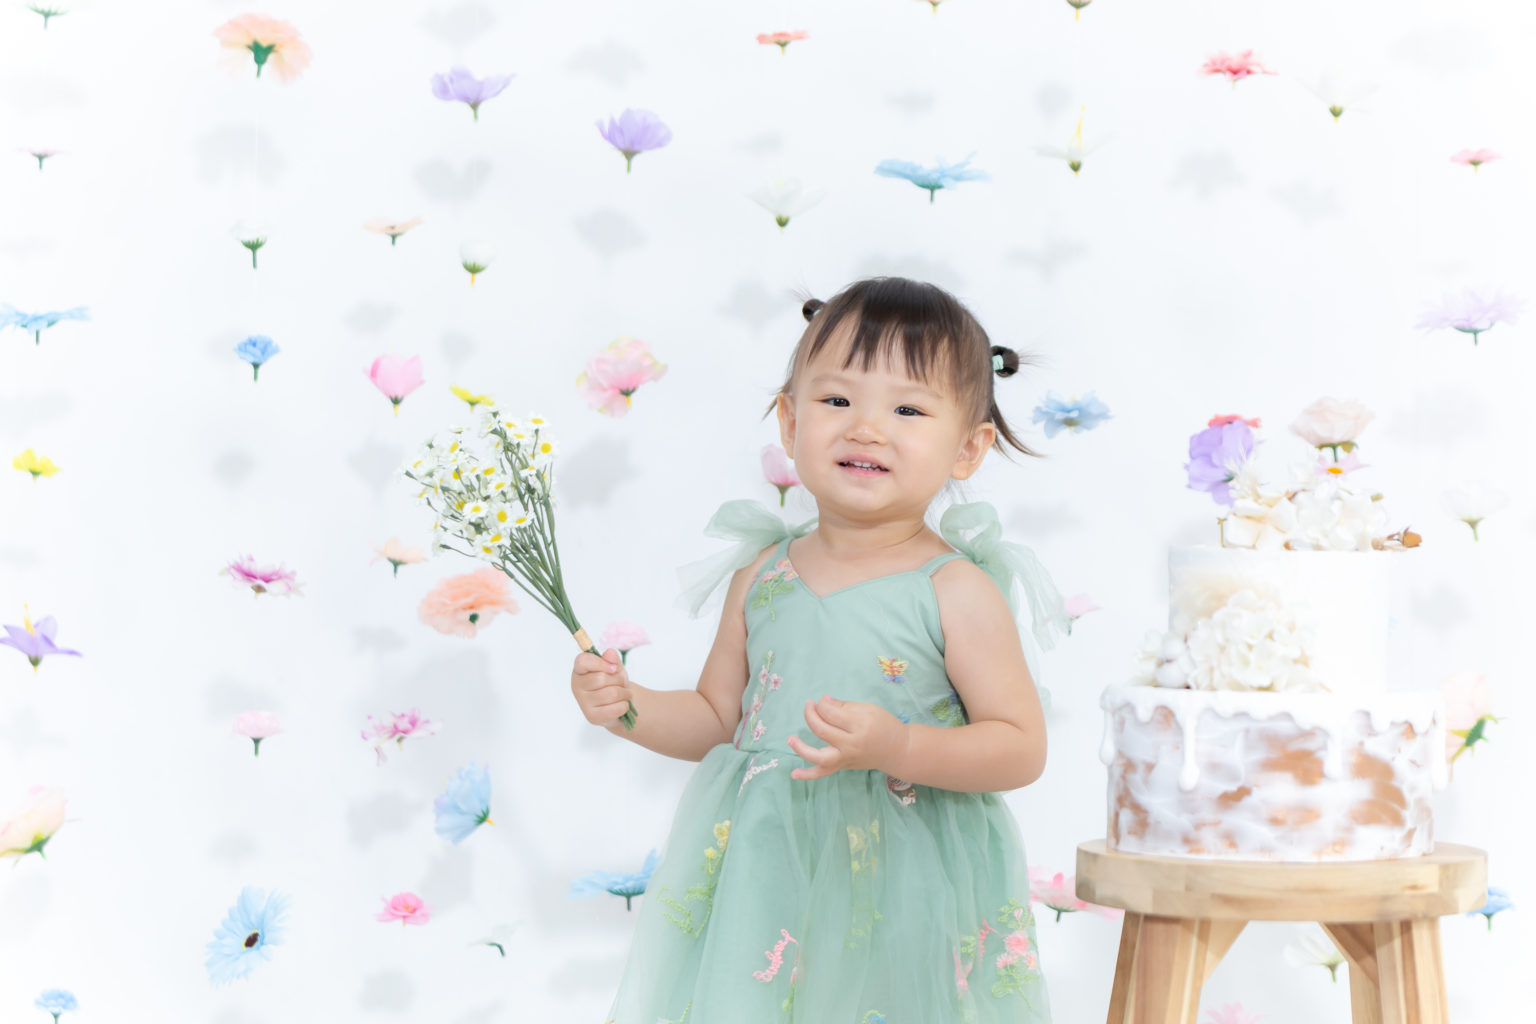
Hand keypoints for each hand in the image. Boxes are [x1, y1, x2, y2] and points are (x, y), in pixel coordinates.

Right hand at [571, 648, 632, 726]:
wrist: (618, 704)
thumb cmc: (613, 683)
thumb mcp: (615, 668)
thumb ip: (612, 659)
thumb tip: (610, 653)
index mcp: (579, 671)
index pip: (582, 661)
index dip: (600, 663)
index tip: (613, 668)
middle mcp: (577, 687)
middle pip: (601, 679)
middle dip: (618, 680)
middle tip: (622, 683)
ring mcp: (583, 703)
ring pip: (610, 694)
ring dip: (625, 693)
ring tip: (625, 694)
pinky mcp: (592, 717)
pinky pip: (615, 708)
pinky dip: (624, 705)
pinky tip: (622, 704)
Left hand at [787, 694, 908, 780]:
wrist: (898, 750)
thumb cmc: (884, 725)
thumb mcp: (867, 709)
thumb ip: (843, 706)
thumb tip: (822, 702)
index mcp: (859, 725)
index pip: (831, 713)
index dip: (822, 704)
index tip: (822, 701)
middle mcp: (851, 744)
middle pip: (823, 730)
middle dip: (811, 715)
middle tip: (809, 705)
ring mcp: (846, 758)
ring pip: (820, 757)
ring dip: (802, 748)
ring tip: (790, 739)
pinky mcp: (843, 767)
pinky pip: (824, 773)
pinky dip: (808, 775)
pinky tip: (794, 774)